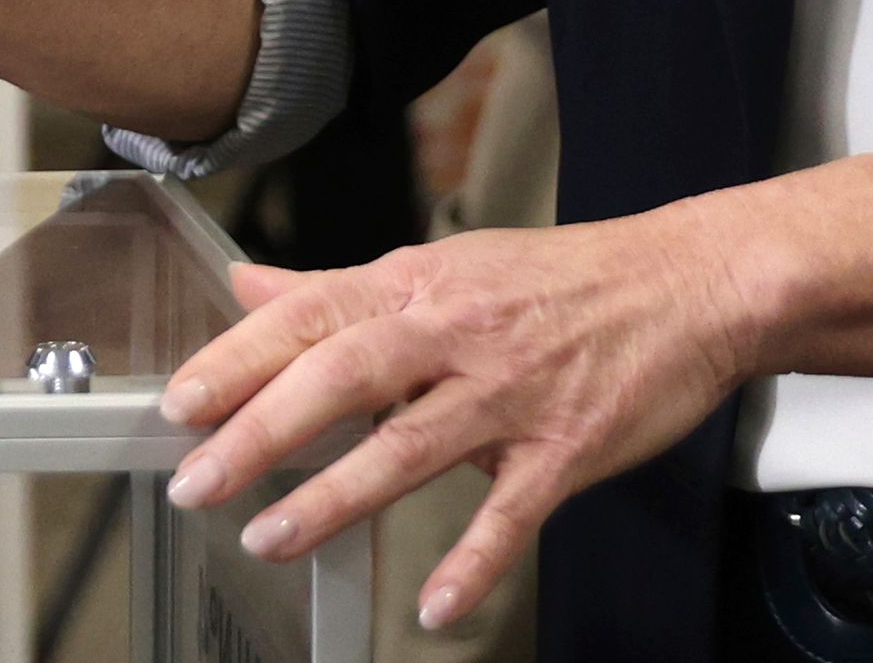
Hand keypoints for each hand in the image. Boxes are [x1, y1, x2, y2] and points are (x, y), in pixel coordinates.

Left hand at [157, 210, 763, 633]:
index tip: (180, 404)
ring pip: (410, 446)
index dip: (240, 356)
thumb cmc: (569, 281)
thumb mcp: (448, 267)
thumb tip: (250, 286)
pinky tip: (436, 606)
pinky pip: (511, 512)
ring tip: (270, 538)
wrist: (692, 286)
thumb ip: (342, 287)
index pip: (313, 313)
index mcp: (424, 285)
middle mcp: (459, 332)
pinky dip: (473, 561)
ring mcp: (513, 392)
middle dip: (262, 430)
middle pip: (345, 374)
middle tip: (197, 483)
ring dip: (334, 496)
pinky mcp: (565, 447)